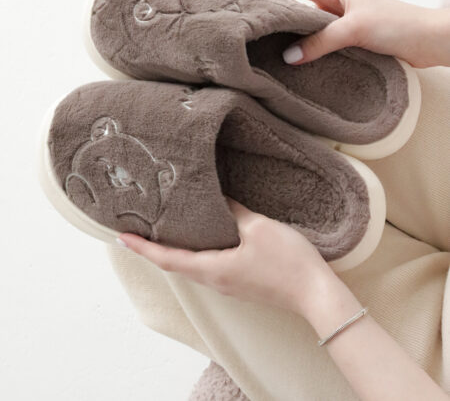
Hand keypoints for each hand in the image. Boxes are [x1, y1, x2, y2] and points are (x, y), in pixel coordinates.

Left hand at [117, 198, 335, 318]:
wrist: (316, 293)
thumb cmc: (287, 261)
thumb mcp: (259, 228)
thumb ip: (234, 212)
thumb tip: (217, 199)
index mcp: (214, 269)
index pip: (168, 259)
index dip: (142, 248)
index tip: (121, 237)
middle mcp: (216, 280)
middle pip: (175, 264)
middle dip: (153, 248)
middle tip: (138, 229)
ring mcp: (229, 284)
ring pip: (192, 265)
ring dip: (174, 250)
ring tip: (163, 230)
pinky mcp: (241, 282)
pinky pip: (209, 266)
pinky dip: (195, 252)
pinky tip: (202, 237)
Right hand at [245, 0, 449, 67]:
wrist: (427, 40)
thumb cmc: (397, 24)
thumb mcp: (354, 29)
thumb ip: (321, 41)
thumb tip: (290, 56)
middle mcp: (338, 2)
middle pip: (298, 0)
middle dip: (274, 0)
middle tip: (249, 3)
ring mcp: (344, 19)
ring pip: (309, 21)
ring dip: (291, 25)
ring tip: (265, 30)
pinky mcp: (351, 37)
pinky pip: (320, 37)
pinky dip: (307, 43)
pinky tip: (297, 52)